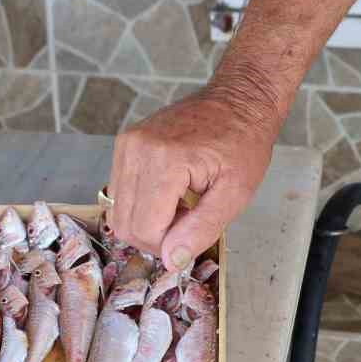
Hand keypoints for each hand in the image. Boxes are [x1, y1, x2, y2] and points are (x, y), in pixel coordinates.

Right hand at [107, 76, 281, 270]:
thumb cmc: (244, 144)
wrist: (238, 100)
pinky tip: (168, 194)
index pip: (144, 229)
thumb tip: (172, 261)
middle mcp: (137, 149)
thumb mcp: (235, 193)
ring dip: (146, 219)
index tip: (193, 230)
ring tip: (179, 205)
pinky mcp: (124, 143)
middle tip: (187, 222)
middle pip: (124, 223)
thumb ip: (202, 229)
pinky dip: (140, 203)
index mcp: (165, 161)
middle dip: (154, 236)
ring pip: (117, 210)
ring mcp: (126, 144)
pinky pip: (118, 191)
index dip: (167, 245)